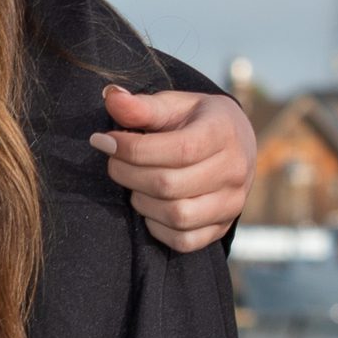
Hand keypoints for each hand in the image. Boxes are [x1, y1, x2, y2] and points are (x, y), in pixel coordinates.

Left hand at [89, 85, 255, 252]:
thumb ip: (141, 106)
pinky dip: (157, 227)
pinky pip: (183, 240)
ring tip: (134, 182)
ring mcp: (232, 203)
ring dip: (141, 201)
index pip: (178, 149)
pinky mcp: (222, 227)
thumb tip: (110, 97)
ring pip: (177, 215)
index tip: (102, 140)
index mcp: (224, 133)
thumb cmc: (194, 121)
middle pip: (170, 185)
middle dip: (128, 174)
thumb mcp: (172, 105)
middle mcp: (235, 170)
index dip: (132, 149)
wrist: (232, 143)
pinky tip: (150, 204)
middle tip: (114, 162)